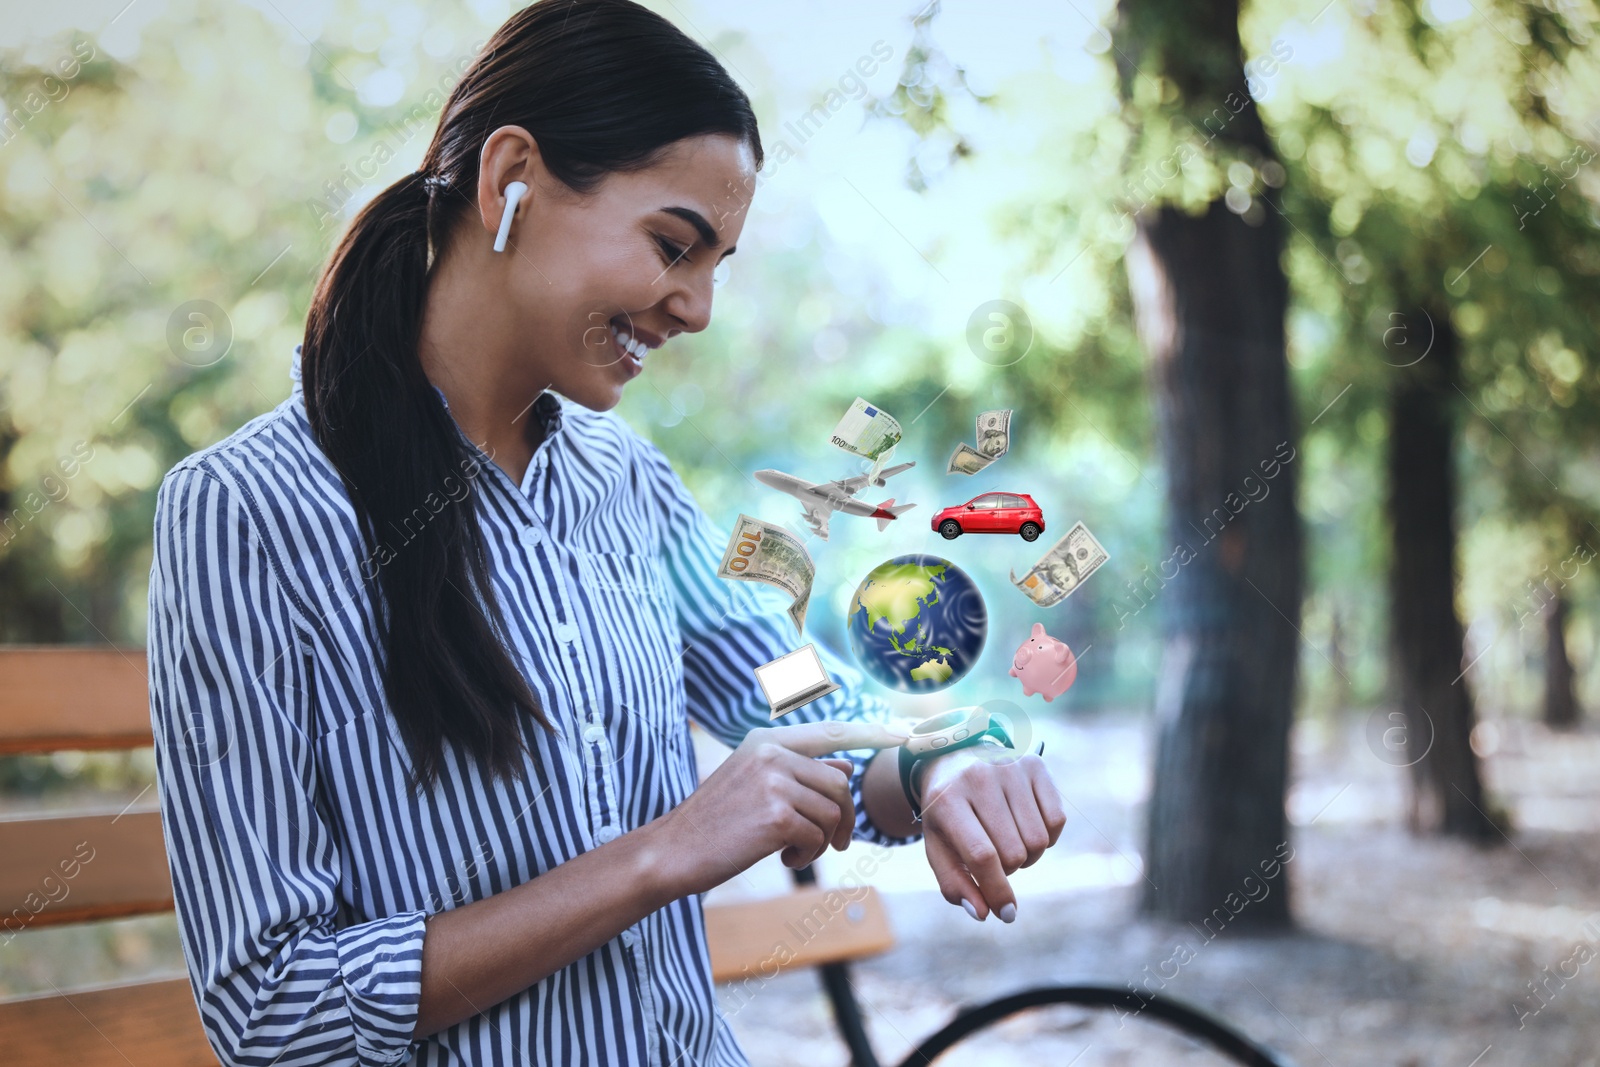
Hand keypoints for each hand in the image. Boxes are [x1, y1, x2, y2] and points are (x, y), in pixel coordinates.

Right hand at [652, 720, 910, 897]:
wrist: (674, 851)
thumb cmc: (717, 822)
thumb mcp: (757, 786)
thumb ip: (801, 773)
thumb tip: (847, 763)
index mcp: (767, 741)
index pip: (832, 732)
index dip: (872, 734)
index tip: (906, 734)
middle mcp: (772, 753)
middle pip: (839, 781)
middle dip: (843, 817)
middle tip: (833, 843)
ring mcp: (774, 781)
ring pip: (831, 811)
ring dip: (821, 840)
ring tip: (792, 850)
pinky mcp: (776, 815)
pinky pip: (818, 836)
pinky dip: (808, 854)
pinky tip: (783, 858)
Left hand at [916, 744, 1065, 921]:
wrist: (953, 757)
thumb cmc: (946, 811)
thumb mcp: (938, 846)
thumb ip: (954, 884)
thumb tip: (983, 914)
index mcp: (947, 799)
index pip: (982, 855)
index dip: (997, 890)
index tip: (1006, 913)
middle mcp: (979, 778)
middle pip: (1014, 852)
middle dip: (1007, 870)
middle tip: (994, 859)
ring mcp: (1009, 767)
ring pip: (1038, 840)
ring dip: (1027, 856)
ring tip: (1008, 843)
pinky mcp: (1035, 764)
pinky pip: (1057, 820)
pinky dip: (1047, 837)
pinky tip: (1026, 828)